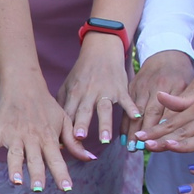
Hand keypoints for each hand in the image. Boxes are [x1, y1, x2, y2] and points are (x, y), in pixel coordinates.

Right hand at [0, 84, 80, 193]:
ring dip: (15, 167)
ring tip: (16, 181)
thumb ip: (74, 143)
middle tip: (39, 190)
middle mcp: (32, 139)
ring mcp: (15, 135)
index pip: (56, 159)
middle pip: (35, 160)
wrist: (24, 86)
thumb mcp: (64, 122)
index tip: (66, 188)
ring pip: (15, 154)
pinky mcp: (0, 131)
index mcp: (48, 138)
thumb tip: (90, 158)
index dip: (61, 174)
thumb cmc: (46, 107)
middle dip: (37, 175)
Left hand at [59, 36, 137, 151]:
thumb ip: (63, 106)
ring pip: (104, 108)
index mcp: (74, 94)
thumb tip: (57, 129)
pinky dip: (132, 107)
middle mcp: (88, 93)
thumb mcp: (68, 86)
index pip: (69, 114)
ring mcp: (105, 91)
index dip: (66, 128)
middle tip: (79, 138)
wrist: (101, 51)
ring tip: (106, 140)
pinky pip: (126, 100)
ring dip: (105, 124)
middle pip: (84, 111)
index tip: (64, 142)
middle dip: (81, 124)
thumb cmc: (82, 73)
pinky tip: (136, 117)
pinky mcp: (120, 88)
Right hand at [128, 50, 193, 138]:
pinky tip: (123, 136)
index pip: (164, 111)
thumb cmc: (180, 72)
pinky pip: (126, 106)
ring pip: (134, 111)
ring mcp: (140, 87)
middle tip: (138, 148)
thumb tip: (178, 127)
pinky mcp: (131, 87)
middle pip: (146, 112)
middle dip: (142, 131)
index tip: (156, 142)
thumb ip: (183, 104)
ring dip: (131, 129)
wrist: (165, 53)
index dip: (159, 127)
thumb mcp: (188, 84)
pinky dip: (125, 121)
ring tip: (130, 146)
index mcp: (170, 85)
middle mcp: (153, 87)